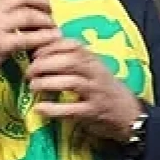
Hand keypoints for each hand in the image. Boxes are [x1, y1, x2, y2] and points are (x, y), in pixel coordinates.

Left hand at [27, 38, 143, 141]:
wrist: (130, 114)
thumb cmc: (106, 90)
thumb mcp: (94, 70)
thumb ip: (74, 60)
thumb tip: (42, 51)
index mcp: (94, 61)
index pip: (73, 45)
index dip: (51, 46)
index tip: (35, 53)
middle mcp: (96, 74)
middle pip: (70, 61)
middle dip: (45, 64)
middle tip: (30, 71)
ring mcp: (96, 93)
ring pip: (71, 83)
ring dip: (48, 83)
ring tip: (33, 86)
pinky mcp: (93, 112)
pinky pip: (72, 110)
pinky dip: (53, 109)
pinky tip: (40, 108)